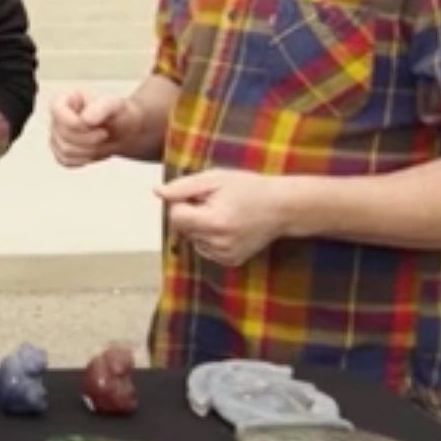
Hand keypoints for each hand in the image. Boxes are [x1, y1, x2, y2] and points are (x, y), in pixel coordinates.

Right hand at [49, 90, 143, 166]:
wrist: (121, 130)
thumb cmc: (116, 114)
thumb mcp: (114, 105)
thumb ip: (101, 107)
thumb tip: (86, 119)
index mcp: (67, 100)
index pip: (57, 111)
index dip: (74, 123)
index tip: (94, 125)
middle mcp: (57, 117)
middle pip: (63, 135)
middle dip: (88, 139)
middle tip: (105, 134)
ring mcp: (56, 135)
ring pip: (65, 151)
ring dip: (89, 150)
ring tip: (101, 143)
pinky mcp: (60, 152)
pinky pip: (66, 161)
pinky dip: (84, 160)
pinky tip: (94, 152)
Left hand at [155, 169, 291, 266]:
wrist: (282, 207)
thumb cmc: (248, 188)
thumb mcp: (215, 179)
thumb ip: (183, 187)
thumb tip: (157, 193)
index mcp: (214, 223)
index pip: (175, 217)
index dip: (182, 202)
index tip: (199, 195)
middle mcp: (219, 244)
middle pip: (183, 229)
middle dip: (191, 214)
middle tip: (214, 202)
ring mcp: (226, 256)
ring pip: (193, 240)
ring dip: (200, 227)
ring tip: (223, 213)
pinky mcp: (232, 261)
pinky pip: (206, 249)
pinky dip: (210, 238)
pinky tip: (227, 227)